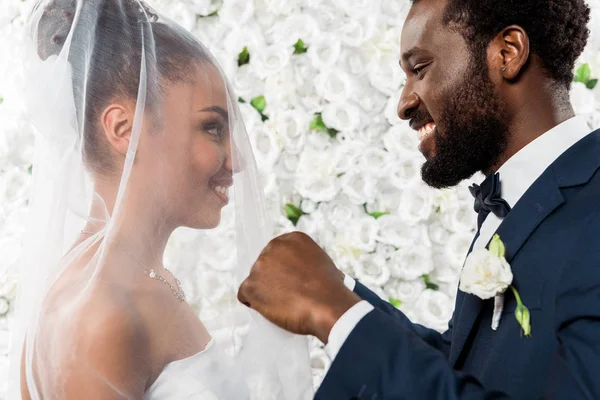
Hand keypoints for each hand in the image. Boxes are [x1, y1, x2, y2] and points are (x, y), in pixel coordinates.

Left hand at [237, 232, 360, 343]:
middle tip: (286, 295)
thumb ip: (305, 262)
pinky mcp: (251, 285)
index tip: (290, 281)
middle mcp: (273, 246)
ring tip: (283, 305)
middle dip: (271, 280)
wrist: (328, 305)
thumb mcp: (322, 263)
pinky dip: (254, 305)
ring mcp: (260, 265)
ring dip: (264, 293)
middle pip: (264, 265)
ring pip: (255, 281)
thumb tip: (300, 274)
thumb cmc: (331, 290)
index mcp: (292, 239)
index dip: (282, 270)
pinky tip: (270, 310)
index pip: (278, 253)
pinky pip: (245, 296)